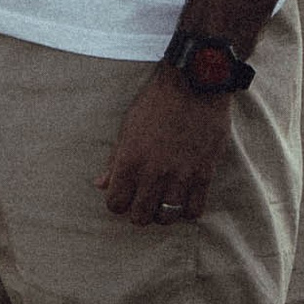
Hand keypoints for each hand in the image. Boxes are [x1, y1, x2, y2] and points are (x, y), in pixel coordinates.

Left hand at [99, 73, 232, 226]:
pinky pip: (194, 210)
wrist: (194, 85)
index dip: (118, 203)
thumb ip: (114, 160)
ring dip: (163, 213)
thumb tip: (100, 184)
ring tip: (164, 200)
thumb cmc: (156, 102)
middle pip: (140, 217)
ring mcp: (179, 176)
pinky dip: (187, 210)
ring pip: (166, 218)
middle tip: (144, 201)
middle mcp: (152, 173)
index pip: (115, 204)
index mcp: (129, 161)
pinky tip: (184, 198)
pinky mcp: (203, 175)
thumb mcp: (127, 126)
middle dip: (138, 212)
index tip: (124, 196)